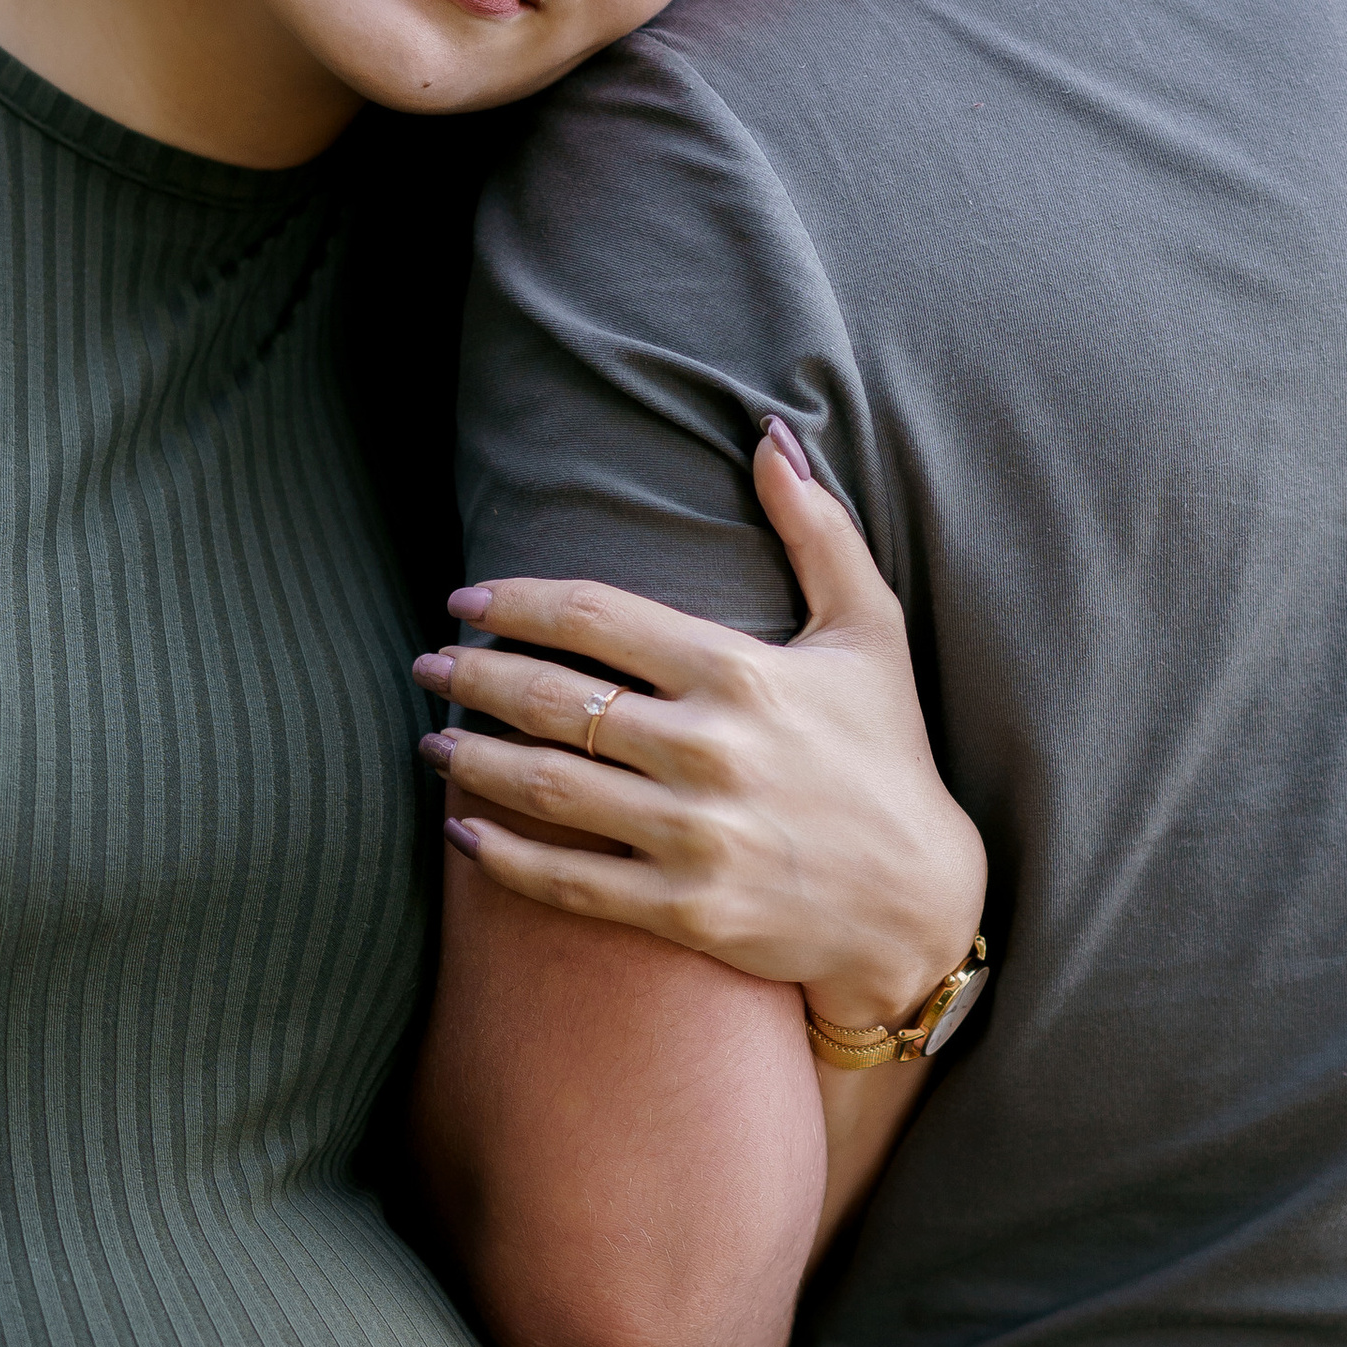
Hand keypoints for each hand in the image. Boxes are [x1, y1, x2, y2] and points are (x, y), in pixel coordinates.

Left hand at [413, 420, 984, 1033]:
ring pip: (548, 787)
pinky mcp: (686, 910)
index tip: (467, 600)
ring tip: (430, 740)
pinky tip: (462, 832)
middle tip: (427, 665)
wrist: (919, 905)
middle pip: (555, 700)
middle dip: (474, 676)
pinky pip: (569, 880)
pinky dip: (503, 857)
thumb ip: (818, 531)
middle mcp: (708, 751)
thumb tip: (769, 436)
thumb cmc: (888, 755)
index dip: (516, 603)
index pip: (595, 617)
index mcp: (740, 672)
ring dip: (471, 760)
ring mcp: (695, 835)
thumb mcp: (870, 631)